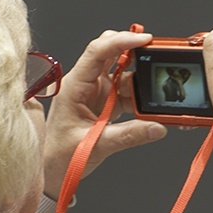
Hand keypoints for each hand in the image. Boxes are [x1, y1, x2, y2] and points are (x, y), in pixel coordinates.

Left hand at [41, 28, 166, 196]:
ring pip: (125, 74)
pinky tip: (152, 108)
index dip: (122, 41)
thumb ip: (128, 135)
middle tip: (157, 55)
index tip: (144, 40)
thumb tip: (157, 127)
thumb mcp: (95, 145)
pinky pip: (128, 92)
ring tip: (158, 92)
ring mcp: (97, 92)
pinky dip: (142, 98)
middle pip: (113, 53)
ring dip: (143, 81)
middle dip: (136, 51)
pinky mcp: (107, 103)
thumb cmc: (60, 156)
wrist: (54, 172)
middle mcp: (86, 84)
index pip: (98, 51)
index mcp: (75, 86)